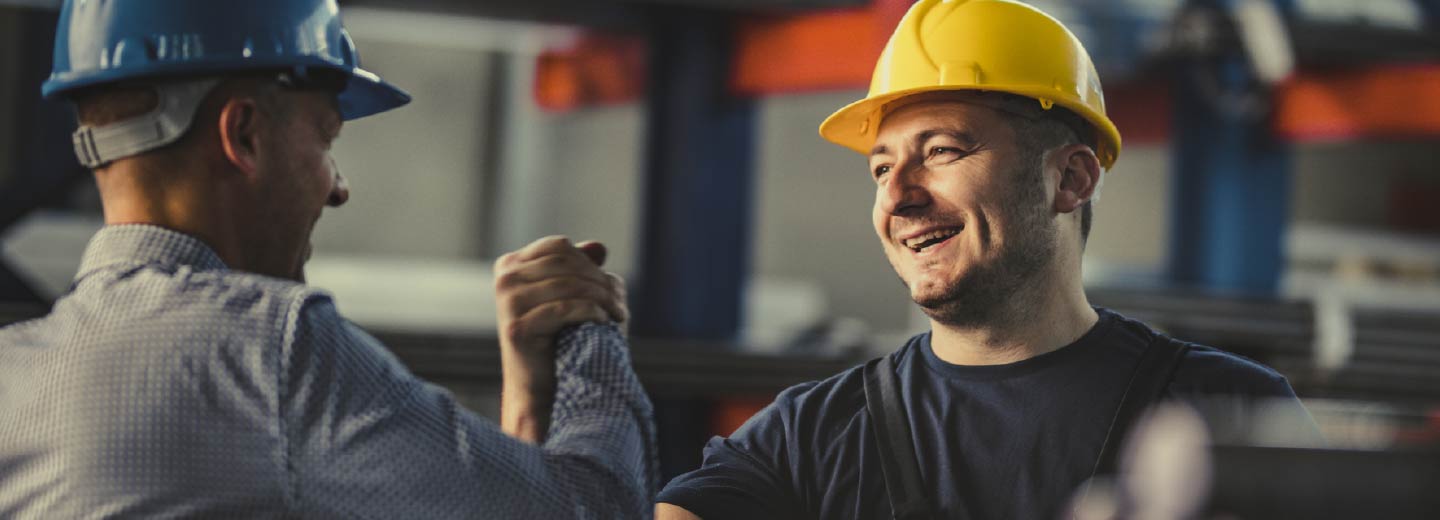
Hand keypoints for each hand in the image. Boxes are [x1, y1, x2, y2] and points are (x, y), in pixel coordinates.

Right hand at [493, 236, 627, 441]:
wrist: (542, 387)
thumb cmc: (561, 338)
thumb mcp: (572, 296)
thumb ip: (582, 269)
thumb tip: (598, 247)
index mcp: (511, 265)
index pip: (559, 247)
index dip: (589, 263)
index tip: (609, 284)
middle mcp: (505, 280)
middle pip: (565, 263)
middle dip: (599, 281)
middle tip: (620, 303)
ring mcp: (507, 303)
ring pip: (568, 284)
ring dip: (602, 297)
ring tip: (618, 313)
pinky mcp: (517, 328)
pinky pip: (565, 308)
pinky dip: (591, 312)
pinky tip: (603, 321)